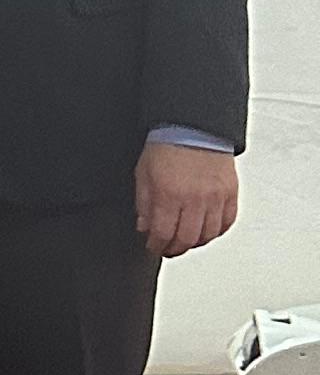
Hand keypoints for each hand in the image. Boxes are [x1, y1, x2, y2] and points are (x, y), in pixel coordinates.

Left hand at [135, 139, 238, 260]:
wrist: (193, 126)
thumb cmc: (167, 145)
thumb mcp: (143, 174)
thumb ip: (143, 204)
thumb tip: (144, 227)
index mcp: (169, 194)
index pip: (163, 234)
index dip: (156, 246)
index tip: (153, 246)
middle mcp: (194, 198)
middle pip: (187, 240)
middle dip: (174, 249)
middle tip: (168, 248)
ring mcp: (215, 196)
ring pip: (208, 235)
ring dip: (195, 243)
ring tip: (185, 241)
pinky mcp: (230, 192)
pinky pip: (227, 222)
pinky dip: (216, 231)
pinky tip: (206, 230)